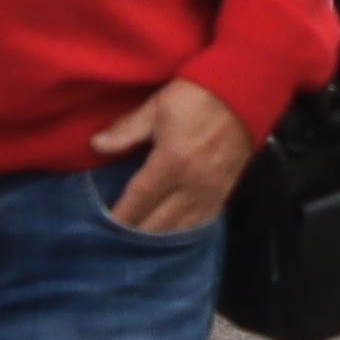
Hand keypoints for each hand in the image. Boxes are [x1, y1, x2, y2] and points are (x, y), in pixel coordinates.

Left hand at [89, 78, 259, 234]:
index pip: (139, 199)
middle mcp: (191, 185)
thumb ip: (127, 130)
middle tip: (117, 241)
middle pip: (158, 221)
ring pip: (180, 228)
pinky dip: (184, 232)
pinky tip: (172, 235)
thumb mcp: (157, 107)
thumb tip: (96, 144)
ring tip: (139, 246)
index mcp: (171, 162)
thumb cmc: (196, 96)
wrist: (243, 93)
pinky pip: (201, 223)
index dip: (121, 216)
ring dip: (159, 237)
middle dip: (137, 232)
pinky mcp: (224, 193)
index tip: (105, 228)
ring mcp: (210, 193)